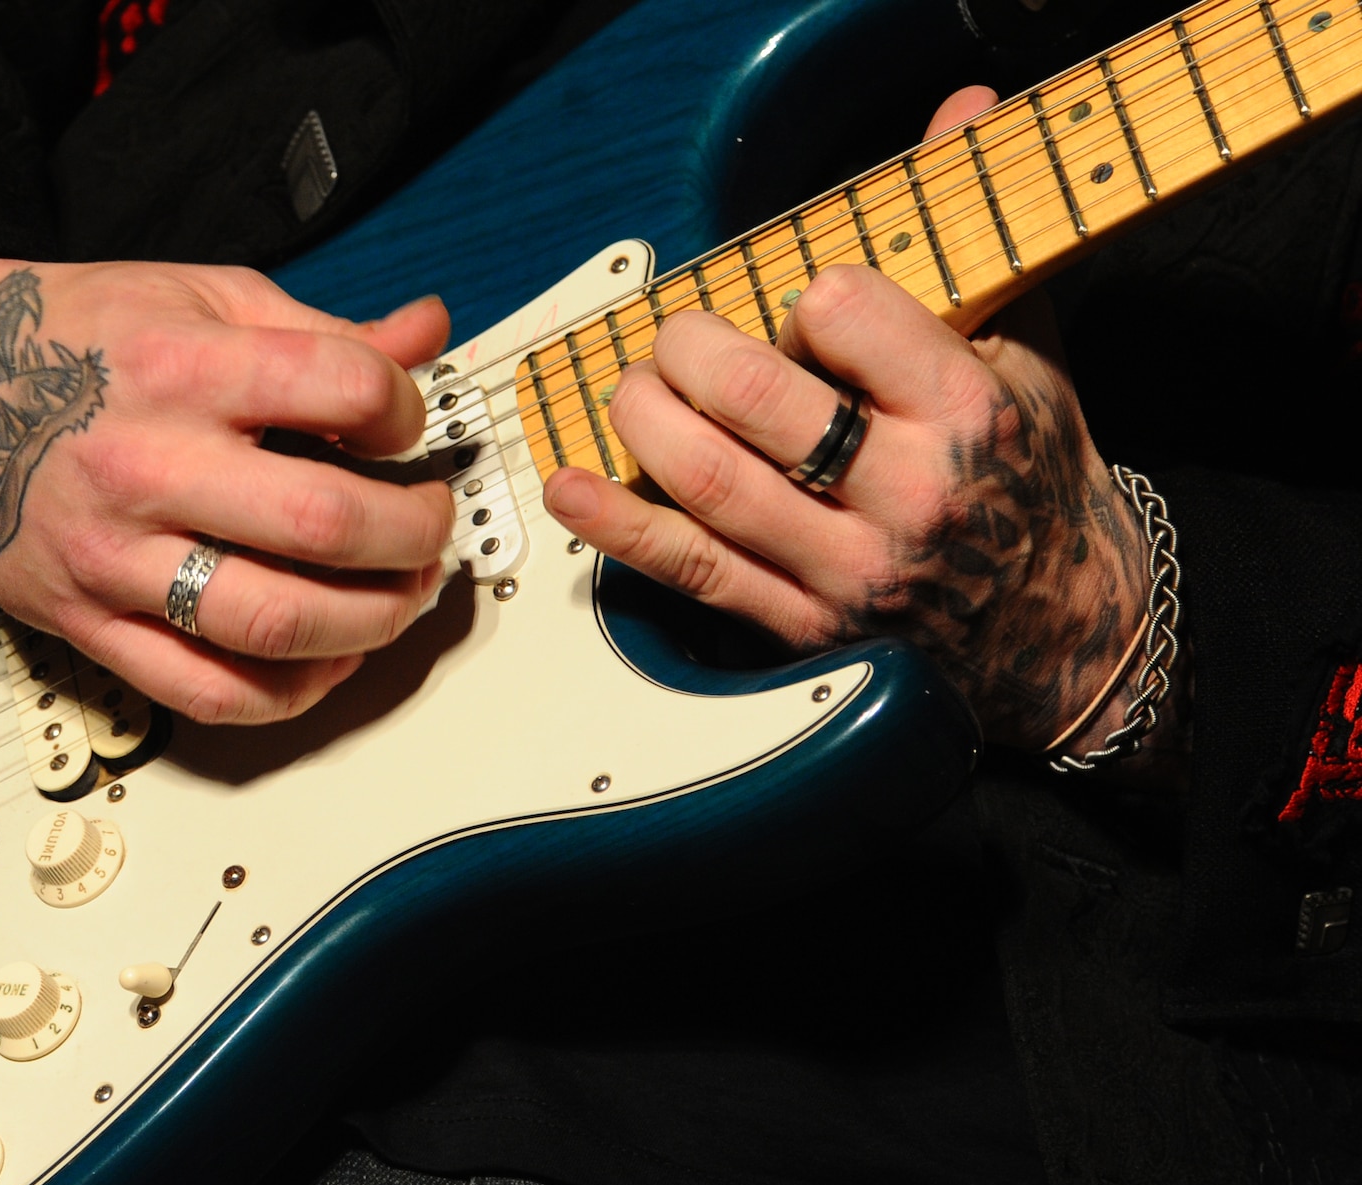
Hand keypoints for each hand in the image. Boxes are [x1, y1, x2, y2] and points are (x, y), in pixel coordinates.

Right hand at [0, 259, 454, 724]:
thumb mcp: (200, 296)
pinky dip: (290, 692)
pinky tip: (327, 658)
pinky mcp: (88, 624)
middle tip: (428, 525)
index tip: (402, 426)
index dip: (404, 411)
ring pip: (273, 623)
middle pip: (322, 524)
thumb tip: (425, 333)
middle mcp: (144, 465)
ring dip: (371, 621)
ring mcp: (112, 556)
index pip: (341, 391)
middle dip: (413, 534)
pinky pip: (207, 691)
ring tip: (399, 595)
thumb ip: (320, 328)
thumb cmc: (77, 338)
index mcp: (180, 366)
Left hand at [542, 88, 1158, 757]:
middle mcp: (905, 494)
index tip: (799, 307)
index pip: (841, 315)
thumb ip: (971, 238)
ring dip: (644, 422)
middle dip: (687, 351)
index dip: (800, 296)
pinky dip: (619, 526)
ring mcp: (848, 567)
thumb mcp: (1024, 350)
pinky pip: (693, 570)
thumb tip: (959, 109)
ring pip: (711, 484)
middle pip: (754, 398)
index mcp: (963, 412)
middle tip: (675, 339)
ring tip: (633, 391)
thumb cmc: (1030, 475)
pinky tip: (574, 488)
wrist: (1062, 623)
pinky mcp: (803, 625)